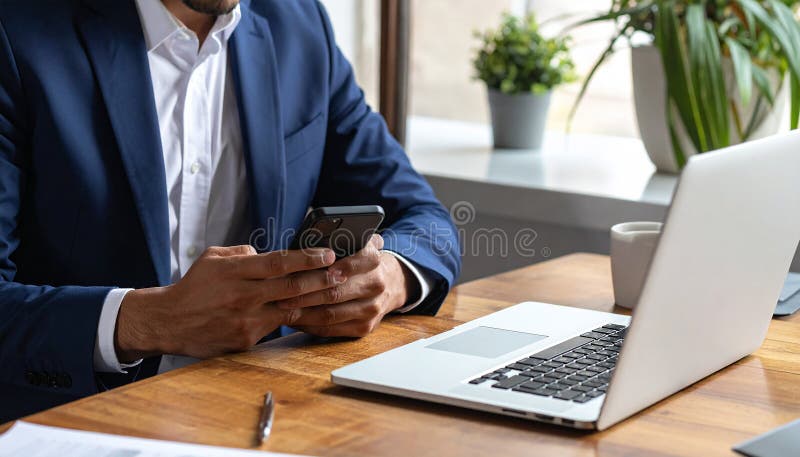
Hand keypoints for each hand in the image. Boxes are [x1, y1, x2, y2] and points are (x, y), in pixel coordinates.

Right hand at [114, 245, 345, 360]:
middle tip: (342, 273)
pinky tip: (312, 311)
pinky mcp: (247, 339)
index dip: (306, 258)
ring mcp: (246, 320)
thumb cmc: (194, 286)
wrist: (169, 322)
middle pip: (291, 287)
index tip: (327, 254)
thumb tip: (267, 255)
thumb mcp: (213, 258)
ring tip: (335, 292)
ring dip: (315, 301)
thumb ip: (242, 254)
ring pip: (290, 309)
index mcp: (235, 272)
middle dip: (321, 279)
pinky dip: (294, 317)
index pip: (278, 262)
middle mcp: (243, 296)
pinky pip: (277, 326)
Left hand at [276, 235, 418, 337]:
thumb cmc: (360, 261)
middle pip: (335, 292)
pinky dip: (310, 325)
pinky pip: (331, 329)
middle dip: (304, 294)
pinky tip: (294, 318)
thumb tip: (310, 239)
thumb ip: (342, 239)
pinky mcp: (365, 327)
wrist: (391, 283)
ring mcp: (372, 308)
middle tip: (279, 293)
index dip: (332, 268)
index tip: (309, 270)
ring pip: (330, 314)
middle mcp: (376, 284)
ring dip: (303, 312)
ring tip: (281, 307)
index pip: (353, 262)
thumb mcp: (358, 244)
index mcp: (374, 259)